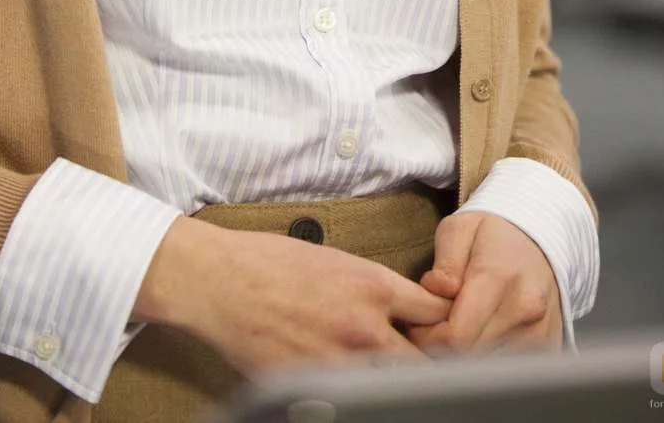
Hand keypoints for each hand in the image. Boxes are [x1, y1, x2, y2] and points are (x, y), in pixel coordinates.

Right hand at [134, 216, 452, 375]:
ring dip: (392, 383)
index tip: (440, 329)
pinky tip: (348, 392)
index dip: (443, 323)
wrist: (220, 282)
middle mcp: (365, 329)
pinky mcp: (313, 390)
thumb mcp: (334, 260)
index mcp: (373, 287)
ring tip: (384, 378)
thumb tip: (402, 313)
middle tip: (422, 364)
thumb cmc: (271, 263)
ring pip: (393, 388)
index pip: (437, 313)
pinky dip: (356, 398)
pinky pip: (351, 402)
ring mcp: (340, 365)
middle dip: (428, 364)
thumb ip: (372, 289)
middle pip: (426, 362)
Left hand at [405, 212, 562, 354]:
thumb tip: (436, 288)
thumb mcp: (460, 229)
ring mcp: (541, 333)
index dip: (427, 336)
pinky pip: (510, 370)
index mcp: (499, 277)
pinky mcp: (549, 347)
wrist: (537, 241)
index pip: (456, 336)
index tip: (418, 323)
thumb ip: (446, 261)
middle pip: (470, 357)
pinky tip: (480, 338)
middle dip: (442, 348)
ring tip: (458, 329)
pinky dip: (489, 360)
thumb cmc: (492, 235)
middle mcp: (525, 310)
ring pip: (488, 368)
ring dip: (466, 357)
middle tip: (433, 326)